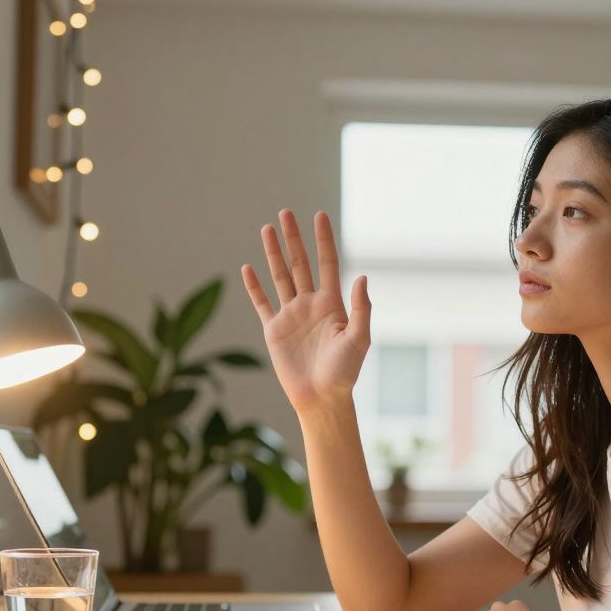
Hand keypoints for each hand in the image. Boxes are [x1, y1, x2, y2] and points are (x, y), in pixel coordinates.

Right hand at [241, 209, 371, 413]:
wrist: (321, 398)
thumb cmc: (345, 372)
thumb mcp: (359, 339)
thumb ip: (360, 308)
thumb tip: (361, 276)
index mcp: (332, 303)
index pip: (327, 263)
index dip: (323, 240)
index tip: (319, 216)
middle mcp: (310, 304)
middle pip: (300, 264)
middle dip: (294, 238)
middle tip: (286, 213)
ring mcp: (291, 315)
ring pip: (280, 277)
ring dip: (273, 253)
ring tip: (267, 229)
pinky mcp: (274, 330)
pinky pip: (262, 303)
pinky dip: (254, 286)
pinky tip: (248, 268)